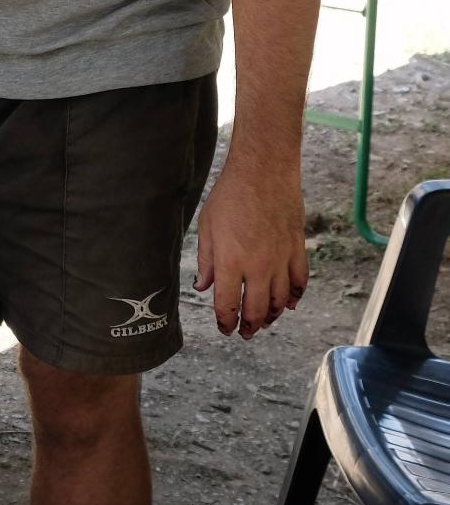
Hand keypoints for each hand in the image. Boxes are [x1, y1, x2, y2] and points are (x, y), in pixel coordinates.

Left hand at [195, 159, 308, 339]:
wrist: (263, 171)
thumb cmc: (230, 195)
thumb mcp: (207, 227)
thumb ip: (206, 261)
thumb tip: (203, 287)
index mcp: (230, 262)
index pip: (228, 305)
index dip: (226, 322)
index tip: (225, 329)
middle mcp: (258, 266)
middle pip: (256, 309)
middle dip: (250, 326)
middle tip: (245, 332)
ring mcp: (280, 259)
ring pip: (280, 300)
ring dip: (272, 315)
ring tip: (265, 321)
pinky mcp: (297, 248)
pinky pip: (300, 281)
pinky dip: (295, 296)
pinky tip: (289, 303)